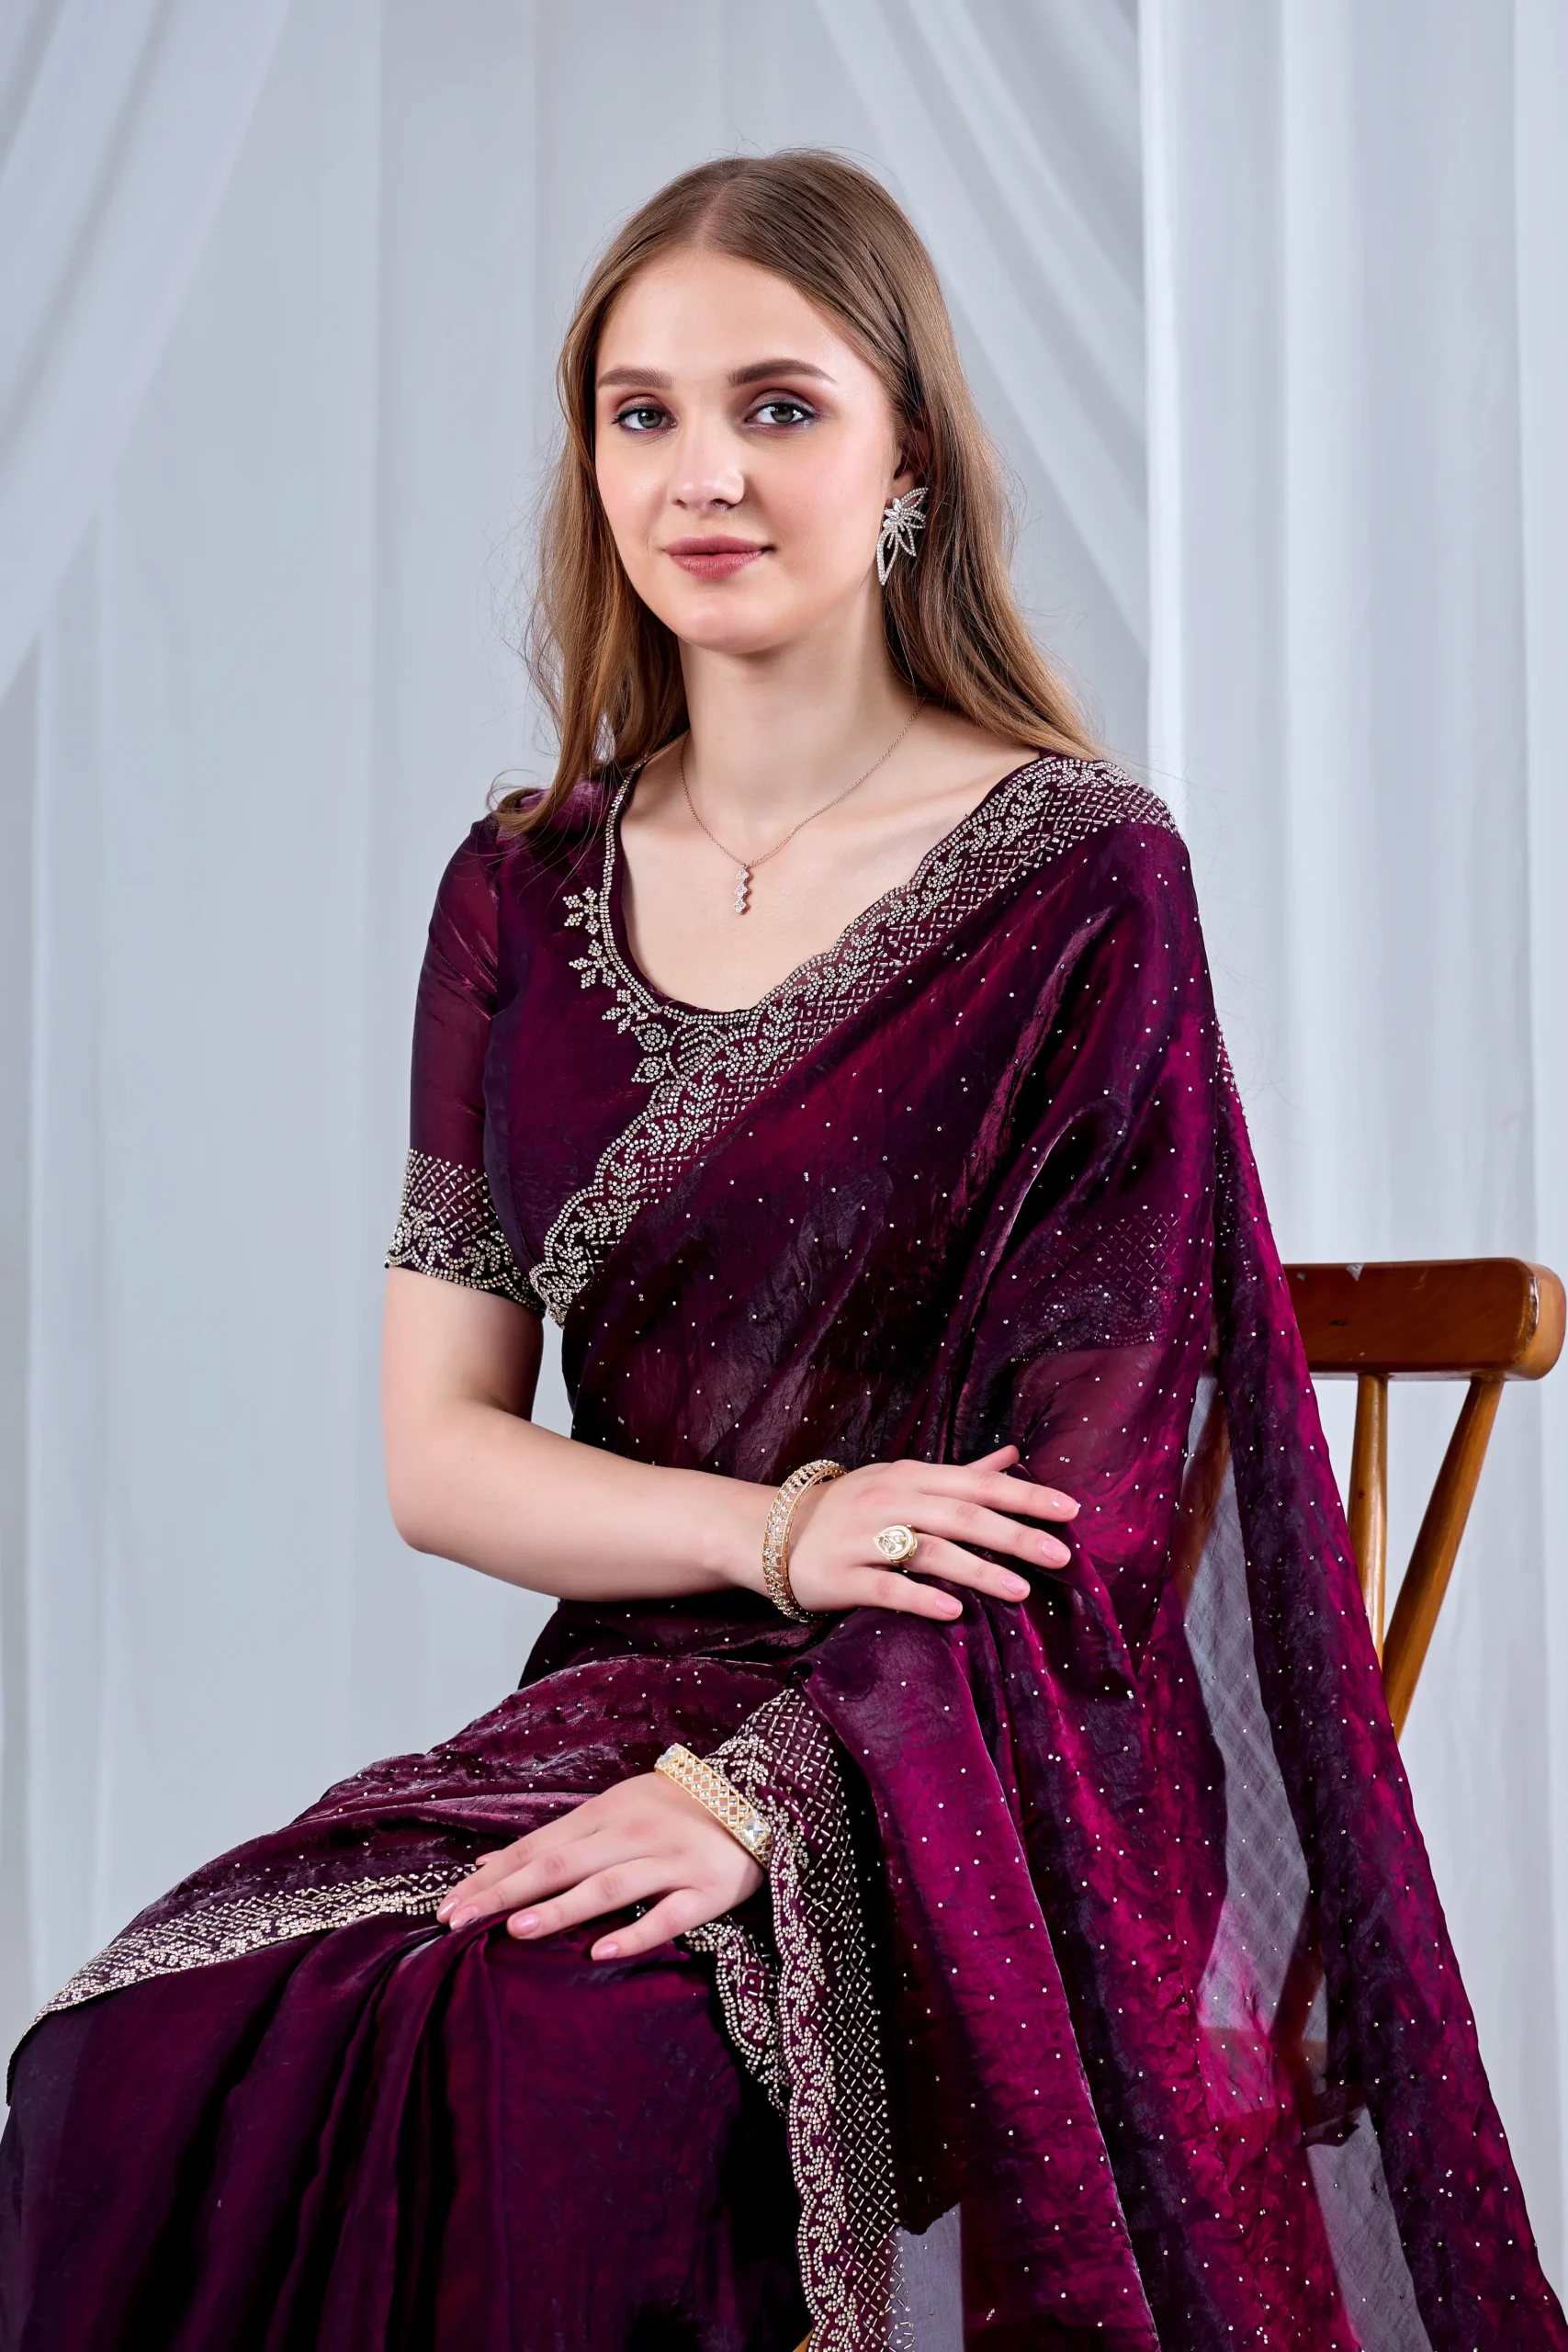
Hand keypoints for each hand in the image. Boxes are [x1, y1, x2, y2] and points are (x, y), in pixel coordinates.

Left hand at [435, 1770, 762, 1960]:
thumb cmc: (674, 1809)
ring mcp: (669, 1862)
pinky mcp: (705, 1891)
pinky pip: (667, 1915)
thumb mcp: (613, 1810)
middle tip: (459, 1920)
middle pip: (561, 1864)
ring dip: (561, 1909)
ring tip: (516, 1930)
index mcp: (606, 1813)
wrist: (760, 1797)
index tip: (448, 1905)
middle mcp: (633, 1834)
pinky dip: (634, 1933)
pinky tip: (602, 1952)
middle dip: (506, 1893)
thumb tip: (488, 1864)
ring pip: (608, 1887)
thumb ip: (557, 1839)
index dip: (492, 1876)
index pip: (537, 1847)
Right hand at [784, 1444, 1077, 1622]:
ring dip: (977, 1570)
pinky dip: (920, 1597)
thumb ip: (962, 1473)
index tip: (1070, 1511)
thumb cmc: (852, 1507)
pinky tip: (953, 1612)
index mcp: (911, 1477)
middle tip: (1060, 1556)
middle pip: (960, 1516)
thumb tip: (1013, 1454)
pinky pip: (886, 1586)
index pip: (977, 1484)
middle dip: (1014, 1535)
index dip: (1024, 1496)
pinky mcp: (841, 1576)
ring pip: (928, 1550)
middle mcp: (889, 1501)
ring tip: (1021, 1591)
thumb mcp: (904, 1480)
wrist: (772, 1532)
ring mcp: (863, 1538)